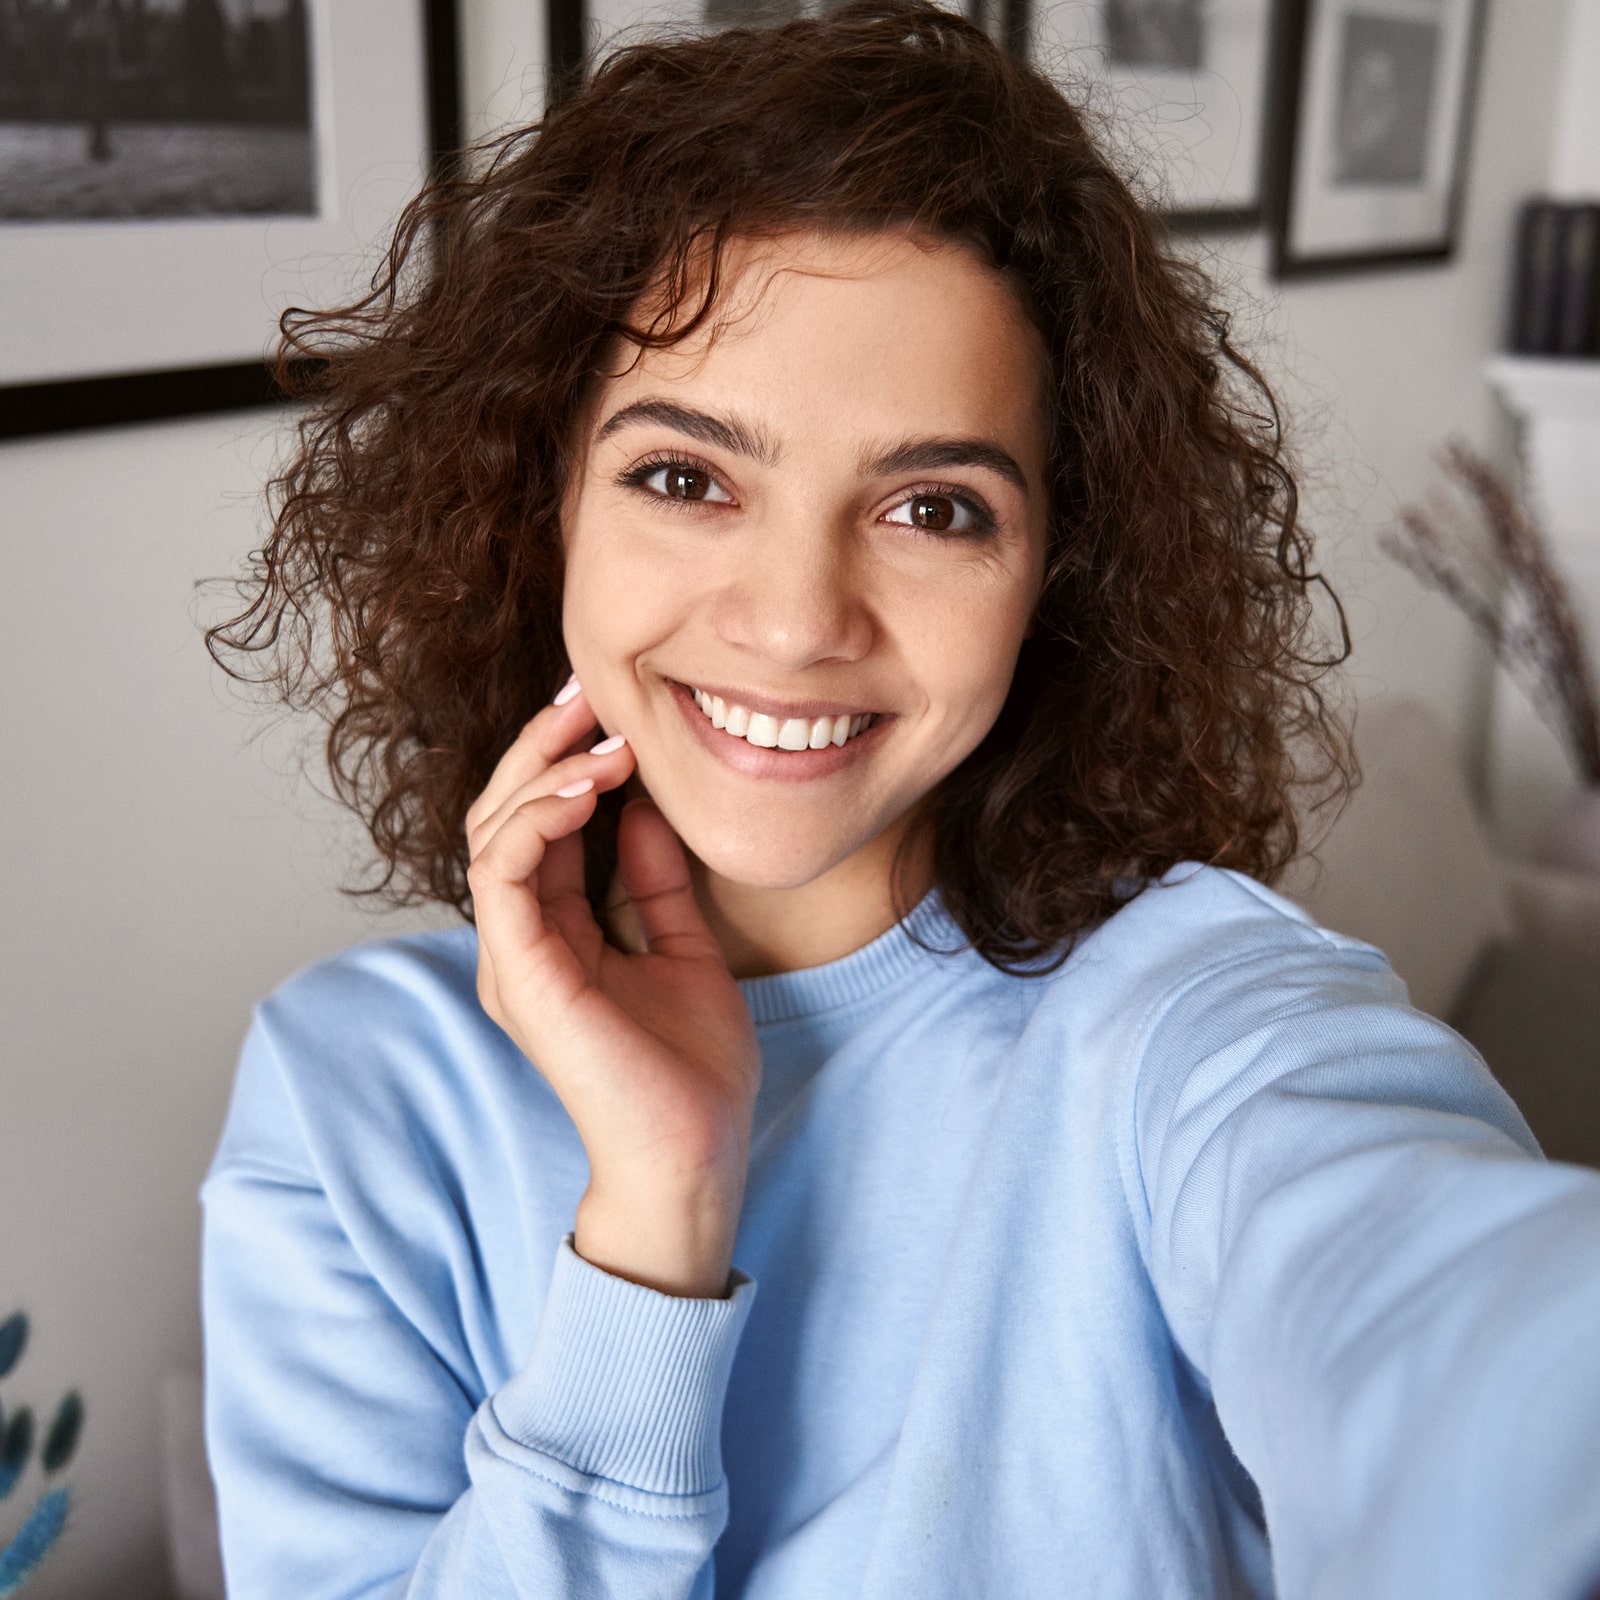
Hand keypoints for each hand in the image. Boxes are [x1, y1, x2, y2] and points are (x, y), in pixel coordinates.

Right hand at [464, 677, 760, 1297]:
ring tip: (601, 734)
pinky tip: (590, 785)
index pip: (540, 829)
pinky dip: (540, 818)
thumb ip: (656, 879)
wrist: (695, 1156)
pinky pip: (506, 873)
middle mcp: (521, 943)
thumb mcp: (684, 947)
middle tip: (588, 694)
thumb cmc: (692, 1069)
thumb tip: (650, 806)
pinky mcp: (520, 974)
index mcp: (554, 937)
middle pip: (504, 818)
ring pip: (494, 834)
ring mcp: (513, 959)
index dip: (567, 762)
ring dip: (544, 772)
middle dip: (543, 748)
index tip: (610, 710)